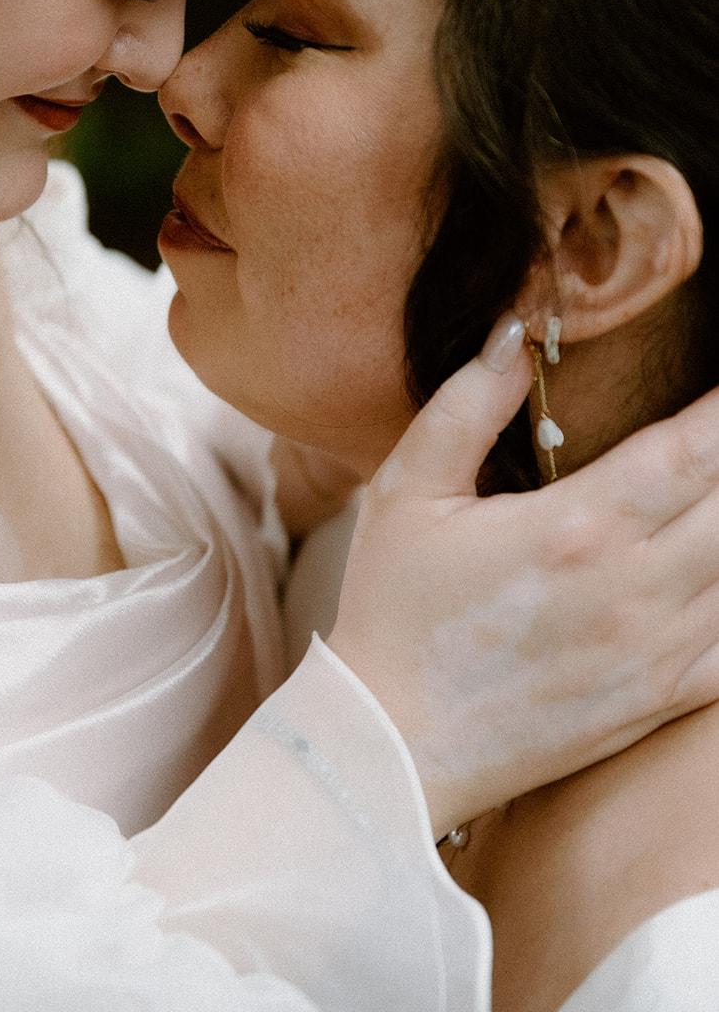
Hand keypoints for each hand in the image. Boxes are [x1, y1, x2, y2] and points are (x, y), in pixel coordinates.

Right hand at [327, 313, 718, 836]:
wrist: (393, 746)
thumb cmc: (393, 609)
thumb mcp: (407, 492)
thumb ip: (466, 405)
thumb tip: (513, 332)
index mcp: (575, 529)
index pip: (691, 450)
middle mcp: (633, 591)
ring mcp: (656, 653)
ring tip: (717, 487)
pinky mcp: (659, 700)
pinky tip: (716, 566)